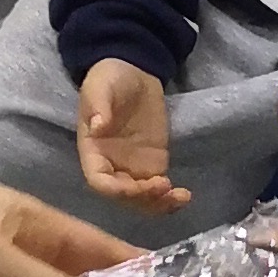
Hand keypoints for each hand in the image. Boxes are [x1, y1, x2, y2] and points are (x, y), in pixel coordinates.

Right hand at [77, 61, 189, 208]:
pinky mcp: (153, 164)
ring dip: (159, 204)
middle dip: (143, 198)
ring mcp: (133, 168)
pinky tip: (184, 196)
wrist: (132, 72)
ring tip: (181, 197)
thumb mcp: (100, 87)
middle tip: (164, 187)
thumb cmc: (109, 78)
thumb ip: (98, 107)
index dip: (116, 191)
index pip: (99, 182)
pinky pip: (159, 190)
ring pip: (142, 199)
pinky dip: (170, 198)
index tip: (137, 187)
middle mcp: (111, 166)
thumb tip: (97, 127)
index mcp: (93, 152)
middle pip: (123, 196)